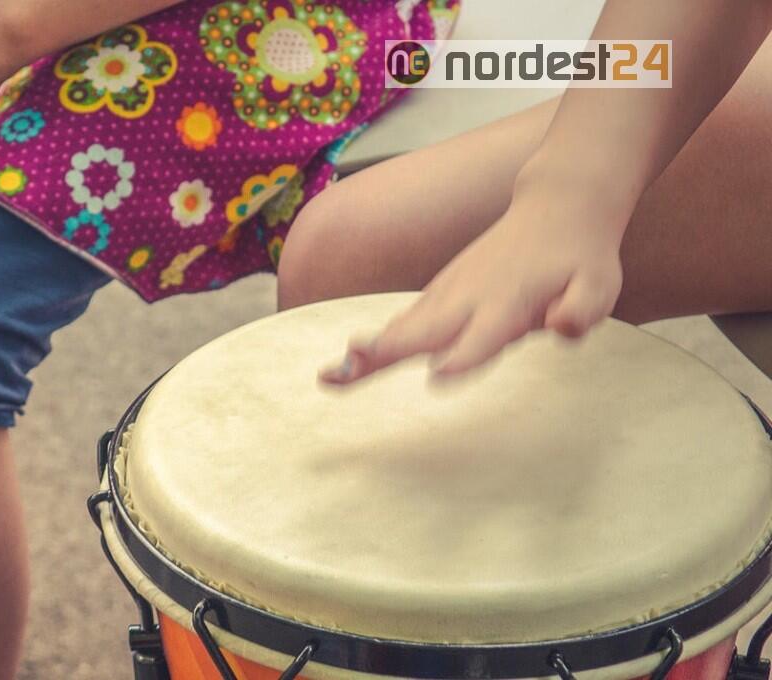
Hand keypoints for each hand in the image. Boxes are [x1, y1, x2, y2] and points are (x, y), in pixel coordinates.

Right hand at [321, 181, 627, 383]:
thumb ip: (581, 309)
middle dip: (386, 352)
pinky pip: (405, 323)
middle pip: (423, 330)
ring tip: (331, 376)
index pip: (485, 335)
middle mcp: (470, 297)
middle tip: (347, 370)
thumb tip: (562, 327)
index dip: (465, 355)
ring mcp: (450, 292)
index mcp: (509, 301)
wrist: (556, 205)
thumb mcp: (600, 286)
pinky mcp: (441, 294)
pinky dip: (376, 343)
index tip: (438, 374)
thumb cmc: (580, 256)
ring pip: (404, 326)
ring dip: (369, 351)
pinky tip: (349, 365)